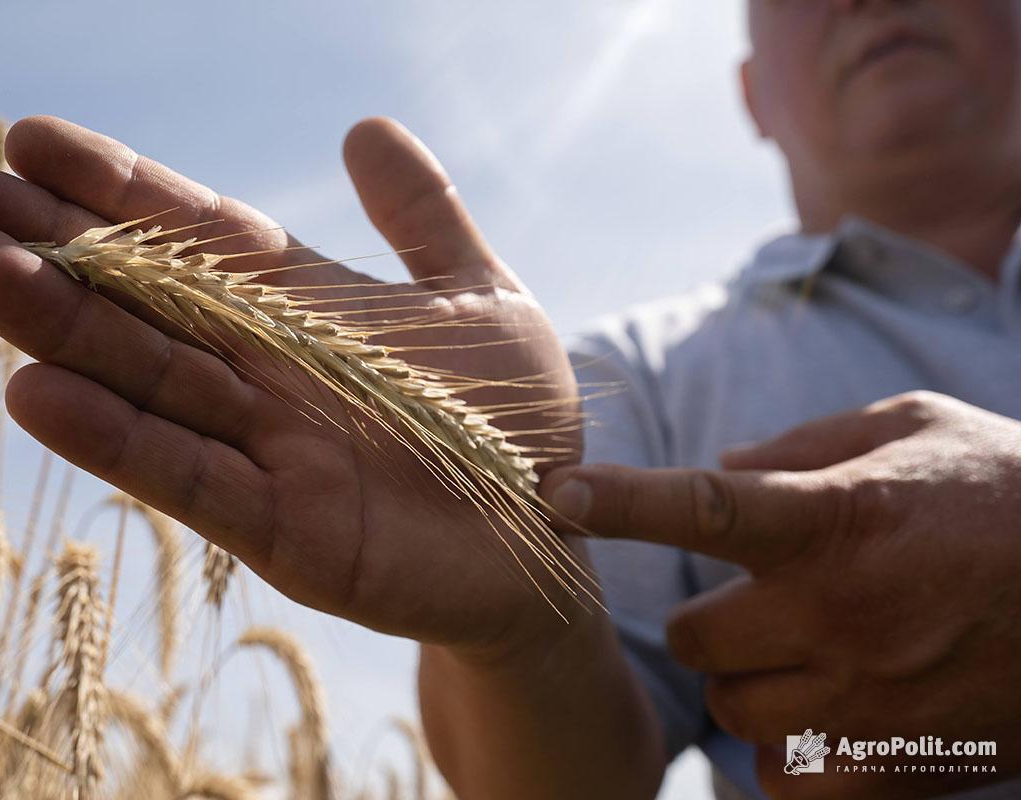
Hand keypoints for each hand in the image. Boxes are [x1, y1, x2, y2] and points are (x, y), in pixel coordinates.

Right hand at [0, 115, 585, 662]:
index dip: (121, 186)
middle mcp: (271, 374)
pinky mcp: (286, 532)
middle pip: (144, 300)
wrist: (556, 538)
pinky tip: (36, 395)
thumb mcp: (486, 298)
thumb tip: (365, 128)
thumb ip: (425, 218)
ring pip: (146, 381)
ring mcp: (271, 452)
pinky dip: (119, 441)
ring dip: (57, 330)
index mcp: (311, 310)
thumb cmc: (520, 423)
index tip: (30, 137)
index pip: (200, 235)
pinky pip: (193, 479)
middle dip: (46, 246)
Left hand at [540, 391, 1020, 798]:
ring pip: (733, 709)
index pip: (701, 509)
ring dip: (751, 683)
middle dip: (714, 620)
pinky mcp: (896, 767)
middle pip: (697, 637)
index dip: (618, 502)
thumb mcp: (911, 430)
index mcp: (837, 517)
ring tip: (813, 654)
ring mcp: (868, 698)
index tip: (552, 495)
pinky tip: (834, 711)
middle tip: (764, 601)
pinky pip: (783, 779)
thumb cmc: (1005, 495)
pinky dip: (789, 751)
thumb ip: (802, 447)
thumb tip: (718, 463)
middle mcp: (841, 611)